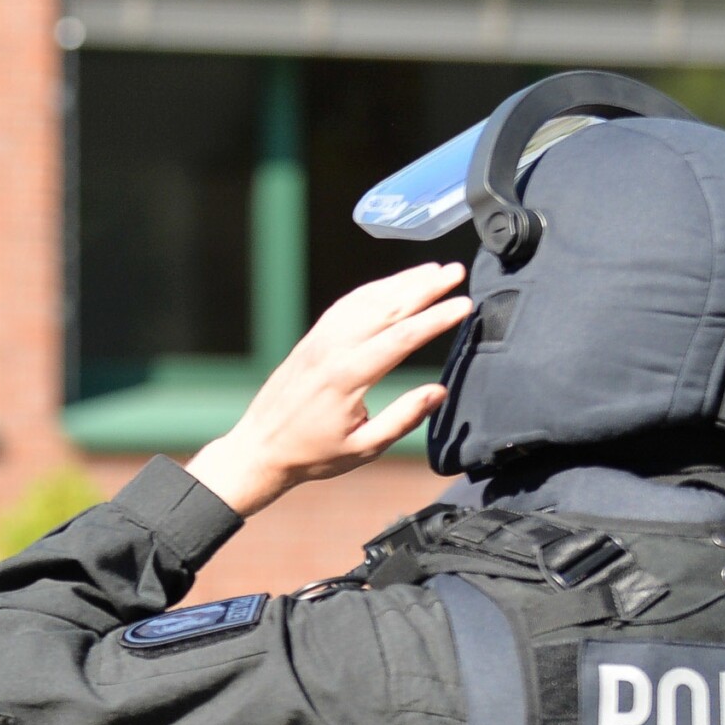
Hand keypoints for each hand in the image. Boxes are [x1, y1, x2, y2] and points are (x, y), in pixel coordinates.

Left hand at [188, 262, 472, 518]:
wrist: (259, 448)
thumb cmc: (311, 454)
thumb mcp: (362, 448)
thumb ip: (403, 419)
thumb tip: (438, 392)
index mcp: (348, 377)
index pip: (402, 337)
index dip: (436, 318)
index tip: (465, 304)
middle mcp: (333, 349)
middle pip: (387, 307)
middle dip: (426, 287)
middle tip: (457, 272)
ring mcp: (320, 340)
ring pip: (366, 299)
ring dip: (402, 281)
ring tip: (434, 271)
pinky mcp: (312, 339)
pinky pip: (347, 305)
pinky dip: (374, 289)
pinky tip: (394, 284)